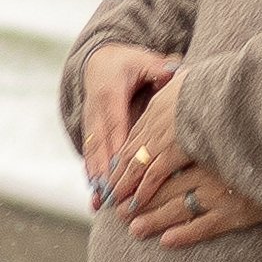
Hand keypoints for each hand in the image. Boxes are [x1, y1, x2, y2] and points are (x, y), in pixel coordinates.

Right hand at [80, 48, 179, 196]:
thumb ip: (157, 68)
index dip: (117, 147)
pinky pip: (89, 153)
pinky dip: (91, 173)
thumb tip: (172, 70)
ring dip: (95, 178)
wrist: (100, 60)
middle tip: (110, 195)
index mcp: (110, 94)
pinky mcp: (89, 129)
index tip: (122, 169)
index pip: (115, 124)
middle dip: (104, 171)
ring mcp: (90, 121)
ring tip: (99, 201)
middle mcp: (96, 110)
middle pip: (101, 144)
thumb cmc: (129, 62)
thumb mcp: (144, 60)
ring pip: (92, 152)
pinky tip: (95, 193)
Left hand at [110, 103, 261, 246]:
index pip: (156, 156)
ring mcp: (219, 190)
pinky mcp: (236, 211)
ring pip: (177, 207)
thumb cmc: (256, 121)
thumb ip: (196, 88)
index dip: (133, 169)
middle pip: (161, 184)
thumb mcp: (222, 99)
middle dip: (135, 197)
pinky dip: (184, 234)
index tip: (117, 179)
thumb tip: (170, 70)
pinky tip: (167, 241)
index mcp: (197, 137)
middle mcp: (205, 165)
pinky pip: (204, 226)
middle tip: (116, 208)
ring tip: (133, 228)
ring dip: (152, 218)